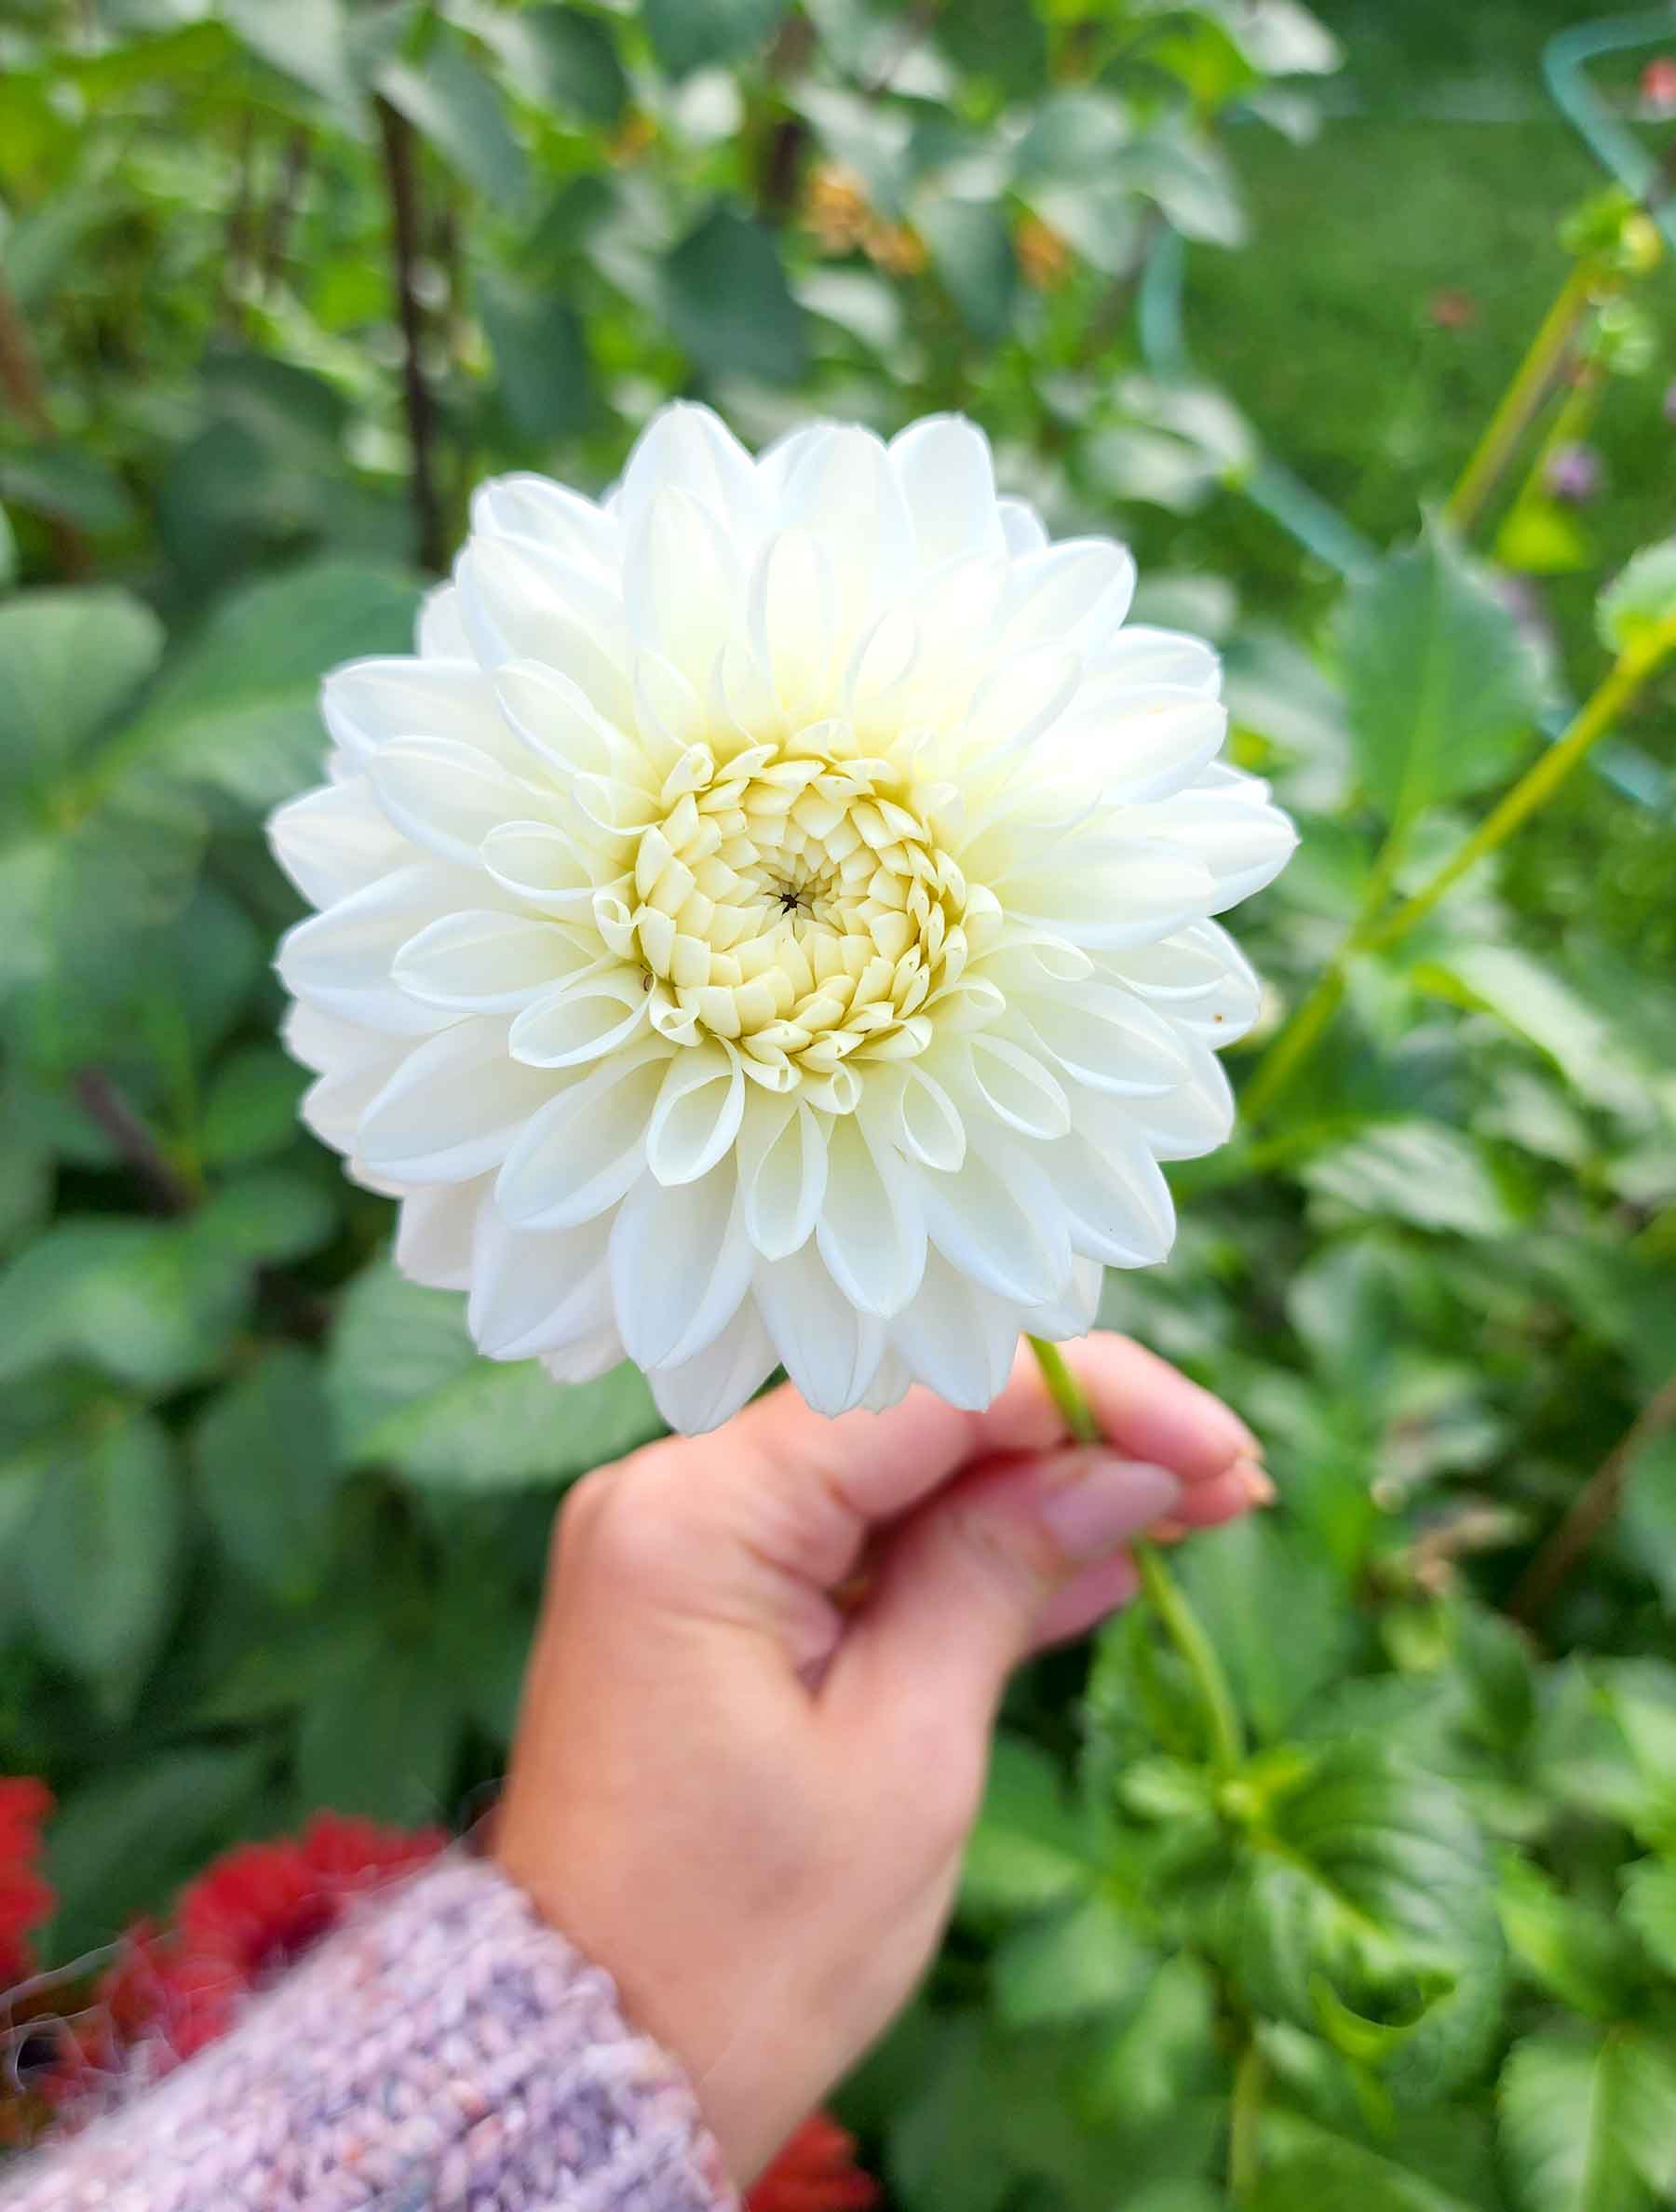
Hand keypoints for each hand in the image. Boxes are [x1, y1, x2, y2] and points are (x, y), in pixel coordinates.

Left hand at [493, 1334, 1265, 2180]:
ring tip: (1194, 1513)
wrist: (604, 2068)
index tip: (1217, 1442)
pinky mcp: (713, 1602)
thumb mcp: (905, 1752)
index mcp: (695, 1514)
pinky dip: (966, 1554)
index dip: (1089, 1395)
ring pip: (896, 1473)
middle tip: (1227, 1479)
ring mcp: (686, 1546)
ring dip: (1039, 1494)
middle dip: (1074, 1438)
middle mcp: (672, 1494)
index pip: (922, 1388)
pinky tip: (1095, 1561)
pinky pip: (858, 1542)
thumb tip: (1125, 1464)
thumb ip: (1002, 1572)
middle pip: (909, 1414)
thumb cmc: (746, 1946)